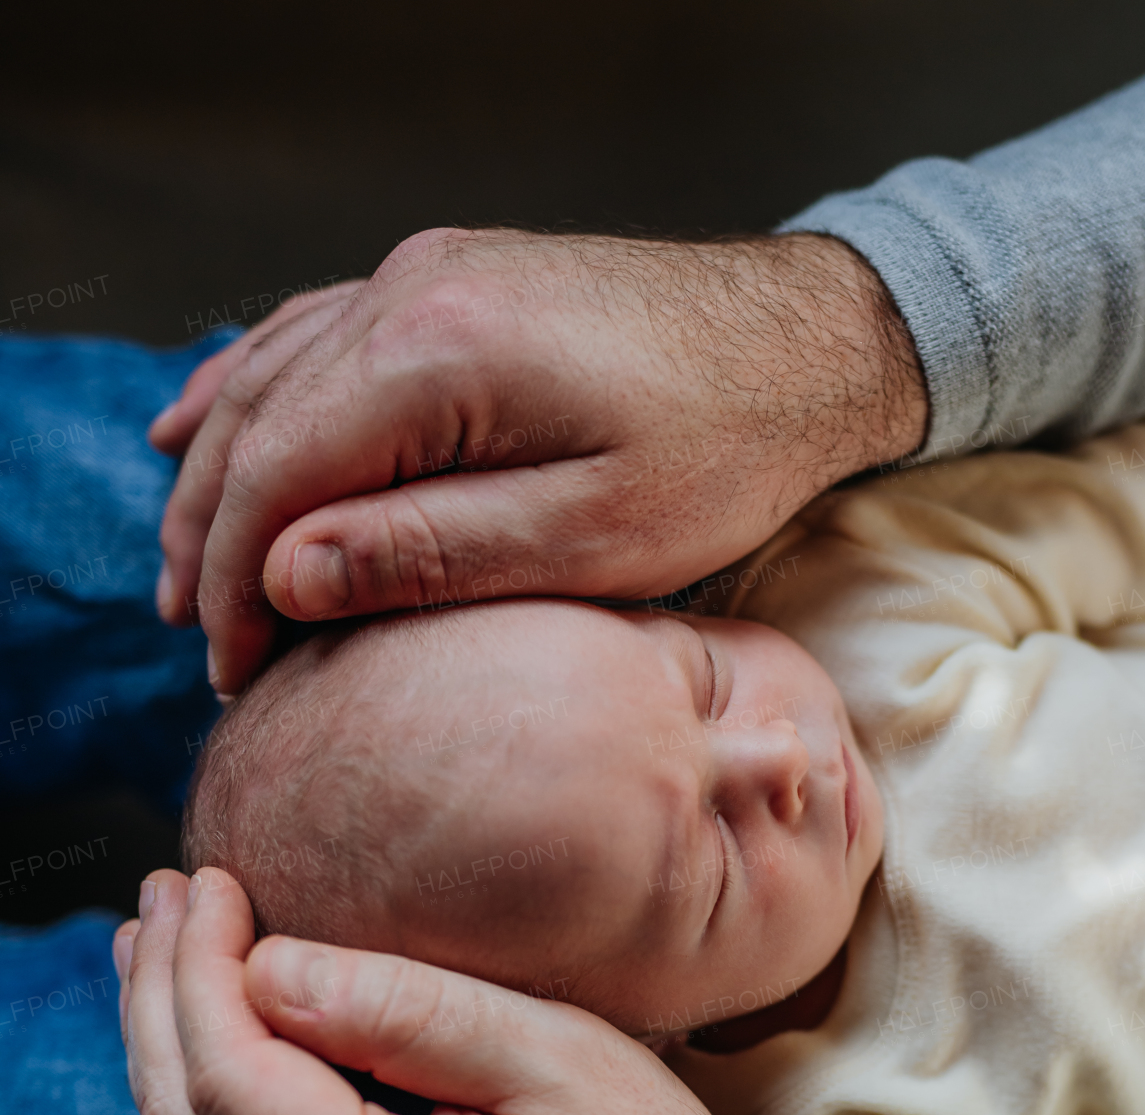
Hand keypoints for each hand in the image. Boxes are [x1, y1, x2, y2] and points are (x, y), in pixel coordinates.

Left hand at [116, 870, 813, 1114]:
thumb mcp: (566, 1065)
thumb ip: (415, 1012)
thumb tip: (271, 968)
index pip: (231, 1080)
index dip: (200, 969)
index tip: (209, 881)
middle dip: (158, 1002)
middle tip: (160, 898)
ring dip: (166, 1060)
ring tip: (160, 959)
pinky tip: (212, 1059)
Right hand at [163, 227, 925, 692]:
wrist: (812, 342)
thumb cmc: (727, 448)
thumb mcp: (591, 535)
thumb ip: (432, 552)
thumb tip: (287, 575)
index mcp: (435, 354)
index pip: (274, 476)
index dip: (234, 581)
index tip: (234, 670)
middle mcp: (412, 293)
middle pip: (255, 425)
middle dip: (211, 541)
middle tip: (202, 644)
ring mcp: (428, 276)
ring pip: (271, 376)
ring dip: (221, 474)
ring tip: (192, 569)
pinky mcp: (454, 282)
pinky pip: (313, 334)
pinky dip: (255, 393)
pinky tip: (210, 425)